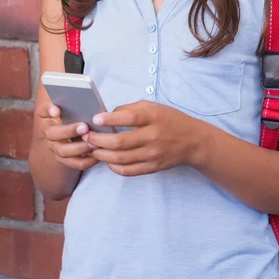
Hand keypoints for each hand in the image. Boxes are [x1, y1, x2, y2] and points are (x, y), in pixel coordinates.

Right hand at [37, 100, 98, 170]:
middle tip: (84, 127)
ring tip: (93, 144)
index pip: (43, 110)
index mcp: (48, 115)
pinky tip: (97, 155)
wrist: (72, 132)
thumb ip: (77, 102)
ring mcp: (55, 147)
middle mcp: (48, 132)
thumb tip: (86, 98)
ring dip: (78, 148)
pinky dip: (86, 160)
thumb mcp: (75, 106)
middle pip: (52, 133)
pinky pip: (74, 163)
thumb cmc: (77, 113)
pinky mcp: (65, 159)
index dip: (48, 110)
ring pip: (62, 151)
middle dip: (68, 131)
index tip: (57, 110)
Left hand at [82, 100, 202, 175]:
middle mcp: (153, 136)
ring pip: (120, 159)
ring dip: (101, 154)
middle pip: (120, 142)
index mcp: (154, 117)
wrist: (193, 141)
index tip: (95, 119)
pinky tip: (107, 160)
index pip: (129, 118)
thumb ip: (131, 108)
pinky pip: (128, 171)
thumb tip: (107, 115)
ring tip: (92, 149)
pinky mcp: (152, 167)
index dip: (110, 119)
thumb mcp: (153, 107)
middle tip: (86, 136)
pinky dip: (113, 166)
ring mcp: (152, 154)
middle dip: (98, 140)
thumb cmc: (170, 120)